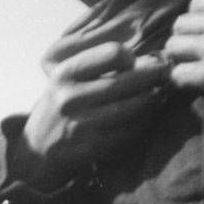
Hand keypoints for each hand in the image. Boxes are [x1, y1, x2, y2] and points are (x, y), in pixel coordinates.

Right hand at [18, 37, 170, 184]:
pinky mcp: (88, 148)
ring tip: (162, 94)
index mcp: (65, 74)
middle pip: (126, 81)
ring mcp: (79, 126)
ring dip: (153, 100)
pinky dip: (142, 123)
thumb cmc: (59, 108)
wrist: (34, 151)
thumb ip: (98, 67)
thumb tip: (150, 60)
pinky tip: (147, 116)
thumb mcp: (66, 81)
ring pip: (130, 108)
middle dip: (154, 76)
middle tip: (168, 73)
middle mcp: (70, 98)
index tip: (134, 62)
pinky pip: (125, 133)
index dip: (130, 56)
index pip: (112, 53)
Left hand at [163, 0, 203, 120]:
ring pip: (172, 49)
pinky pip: (176, 76)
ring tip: (194, 72)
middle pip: (179, 26)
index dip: (194, 23)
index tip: (201, 36)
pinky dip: (182, 83)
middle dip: (183, 42)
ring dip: (180, 62)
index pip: (195, 4)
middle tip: (194, 58)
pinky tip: (196, 86)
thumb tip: (203, 26)